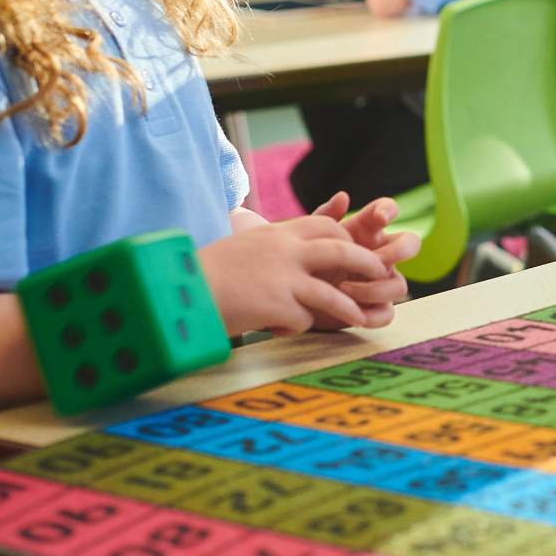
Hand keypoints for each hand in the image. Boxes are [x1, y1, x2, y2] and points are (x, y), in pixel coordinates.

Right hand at [198, 215, 394, 336]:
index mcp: (276, 233)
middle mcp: (284, 250)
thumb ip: (273, 247)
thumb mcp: (243, 246)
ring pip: (331, 292)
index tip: (353, 249)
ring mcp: (283, 278)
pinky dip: (297, 327)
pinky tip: (278, 329)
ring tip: (362, 318)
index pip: (324, 226)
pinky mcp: (276, 305)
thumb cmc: (202, 272)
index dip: (343, 237)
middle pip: (340, 250)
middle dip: (365, 262)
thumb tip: (295, 256)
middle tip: (380, 274)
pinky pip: (303, 319)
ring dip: (348, 307)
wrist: (175, 291)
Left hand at [309, 192, 420, 328]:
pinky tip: (349, 312)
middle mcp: (380, 255)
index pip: (388, 210)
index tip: (379, 218)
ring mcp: (381, 283)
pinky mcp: (374, 309)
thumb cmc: (306, 261)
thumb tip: (343, 197)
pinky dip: (371, 315)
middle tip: (375, 260)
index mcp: (366, 231)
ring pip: (400, 285)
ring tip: (345, 288)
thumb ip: (324, 217)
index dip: (390, 210)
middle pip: (410, 244)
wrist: (292, 295)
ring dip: (375, 288)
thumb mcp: (309, 239)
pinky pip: (387, 313)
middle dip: (399, 251)